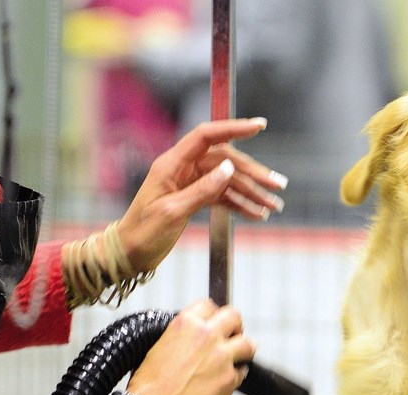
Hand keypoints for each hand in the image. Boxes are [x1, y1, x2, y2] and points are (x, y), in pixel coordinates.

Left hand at [117, 118, 286, 272]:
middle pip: (226, 162)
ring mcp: (190, 184)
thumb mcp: (172, 212)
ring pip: (229, 181)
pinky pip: (224, 197)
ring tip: (274, 206)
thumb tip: (229, 168)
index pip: (207, 136)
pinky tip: (257, 214)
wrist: (129, 255)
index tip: (259, 126)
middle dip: (254, 173)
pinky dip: (241, 205)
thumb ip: (202, 190)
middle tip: (278, 185)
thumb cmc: (143, 233)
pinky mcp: (195, 199)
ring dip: (252, 192)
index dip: (233, 128)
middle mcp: (183, 169)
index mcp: (172, 164)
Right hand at [125, 299, 255, 394]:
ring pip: (248, 343)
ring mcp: (221, 357)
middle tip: (232, 336)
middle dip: (234, 326)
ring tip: (237, 357)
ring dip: (243, 349)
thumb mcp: (158, 346)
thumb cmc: (147, 385)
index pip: (209, 305)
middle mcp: (206, 335)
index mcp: (185, 324)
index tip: (214, 323)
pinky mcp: (229, 379)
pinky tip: (224, 381)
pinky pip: (242, 371)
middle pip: (234, 316)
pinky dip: (236, 375)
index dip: (213, 315)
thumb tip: (194, 337)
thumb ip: (181, 336)